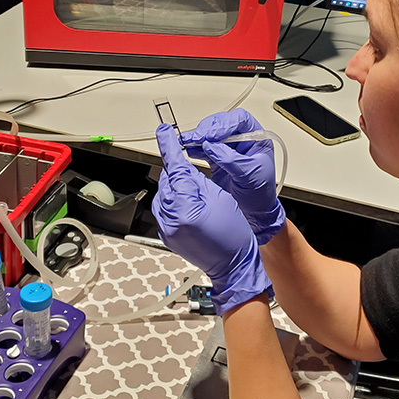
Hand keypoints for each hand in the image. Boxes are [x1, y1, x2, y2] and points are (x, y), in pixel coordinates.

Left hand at [152, 123, 272, 313]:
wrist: (233, 266)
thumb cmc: (234, 234)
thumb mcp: (219, 198)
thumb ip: (196, 180)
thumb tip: (182, 167)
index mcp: (184, 209)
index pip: (175, 169)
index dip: (170, 148)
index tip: (164, 132)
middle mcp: (169, 220)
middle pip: (168, 181)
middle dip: (181, 175)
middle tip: (202, 184)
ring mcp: (165, 229)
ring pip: (166, 193)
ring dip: (179, 190)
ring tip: (201, 201)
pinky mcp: (165, 234)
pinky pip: (165, 208)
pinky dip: (176, 203)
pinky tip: (193, 209)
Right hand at [179, 109, 285, 244]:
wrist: (254, 213)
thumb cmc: (260, 194)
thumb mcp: (250, 176)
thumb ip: (231, 160)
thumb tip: (212, 146)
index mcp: (256, 139)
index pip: (240, 120)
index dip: (224, 123)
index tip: (211, 134)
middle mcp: (242, 141)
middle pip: (222, 124)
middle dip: (207, 129)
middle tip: (195, 137)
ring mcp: (228, 149)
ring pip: (210, 134)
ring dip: (197, 137)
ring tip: (187, 142)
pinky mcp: (217, 159)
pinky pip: (203, 147)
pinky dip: (194, 148)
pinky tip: (188, 150)